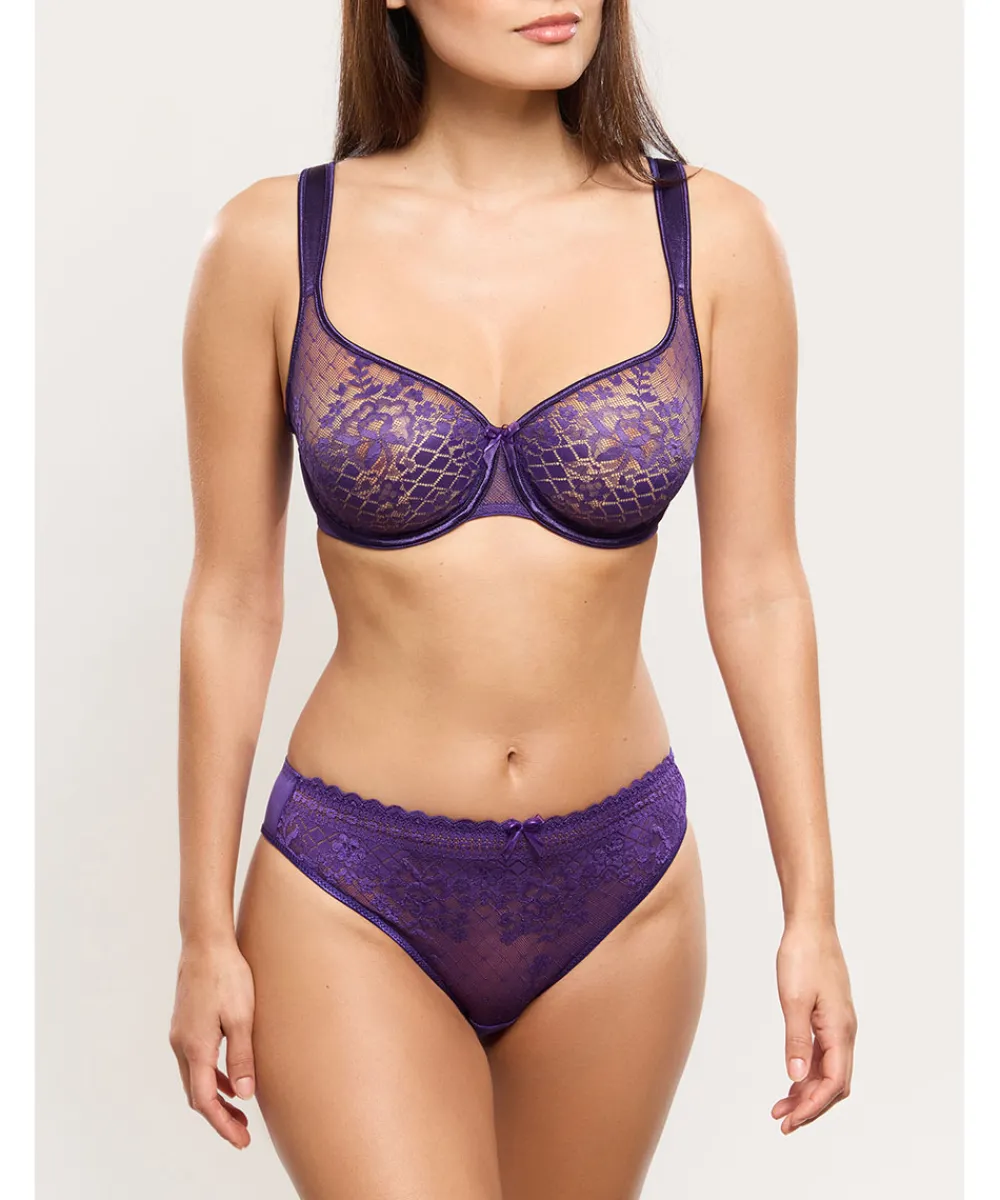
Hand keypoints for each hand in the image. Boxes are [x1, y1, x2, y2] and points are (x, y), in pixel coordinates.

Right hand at [169, 935, 256, 1148]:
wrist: (205, 943)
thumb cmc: (228, 975)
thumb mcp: (242, 1017)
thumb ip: (242, 1057)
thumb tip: (244, 1096)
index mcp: (195, 1047)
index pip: (205, 1100)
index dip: (222, 1124)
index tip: (240, 1141)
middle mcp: (181, 1045)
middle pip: (197, 1095)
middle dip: (219, 1117)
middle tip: (243, 1133)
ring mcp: (180, 1034)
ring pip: (195, 1079)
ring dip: (215, 1098)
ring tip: (239, 1112)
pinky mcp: (185, 1023)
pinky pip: (195, 1061)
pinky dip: (211, 1077)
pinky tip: (229, 1079)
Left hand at [772, 917, 856, 1134]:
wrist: (810, 925)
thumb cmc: (803, 956)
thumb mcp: (794, 1000)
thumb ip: (797, 1041)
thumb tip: (798, 1078)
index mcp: (840, 1030)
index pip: (833, 1083)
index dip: (812, 1106)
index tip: (789, 1120)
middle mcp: (845, 1031)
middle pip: (834, 1083)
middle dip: (810, 1106)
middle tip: (782, 1121)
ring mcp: (838, 1024)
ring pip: (829, 1070)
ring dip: (808, 1090)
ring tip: (781, 1105)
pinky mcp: (829, 1016)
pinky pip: (824, 1054)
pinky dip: (809, 1071)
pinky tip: (793, 1077)